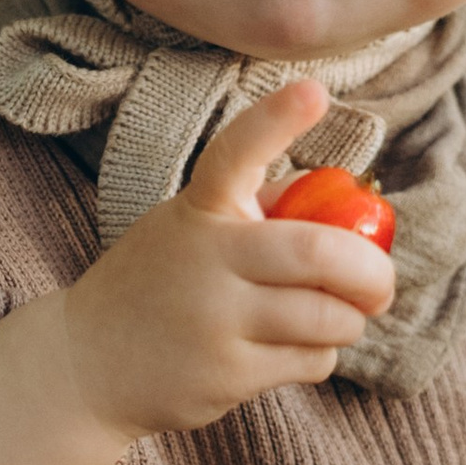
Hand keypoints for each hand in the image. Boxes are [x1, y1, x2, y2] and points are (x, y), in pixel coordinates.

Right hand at [56, 82, 397, 446]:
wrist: (84, 366)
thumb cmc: (156, 286)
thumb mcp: (187, 230)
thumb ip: (257, 209)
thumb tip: (342, 198)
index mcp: (197, 210)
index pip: (234, 154)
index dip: (275, 121)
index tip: (314, 90)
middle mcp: (204, 259)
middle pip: (318, 252)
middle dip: (372, 272)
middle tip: (381, 285)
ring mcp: (214, 320)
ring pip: (327, 316)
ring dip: (349, 320)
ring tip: (334, 321)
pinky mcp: (225, 374)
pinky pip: (310, 360)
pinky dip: (320, 355)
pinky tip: (292, 351)